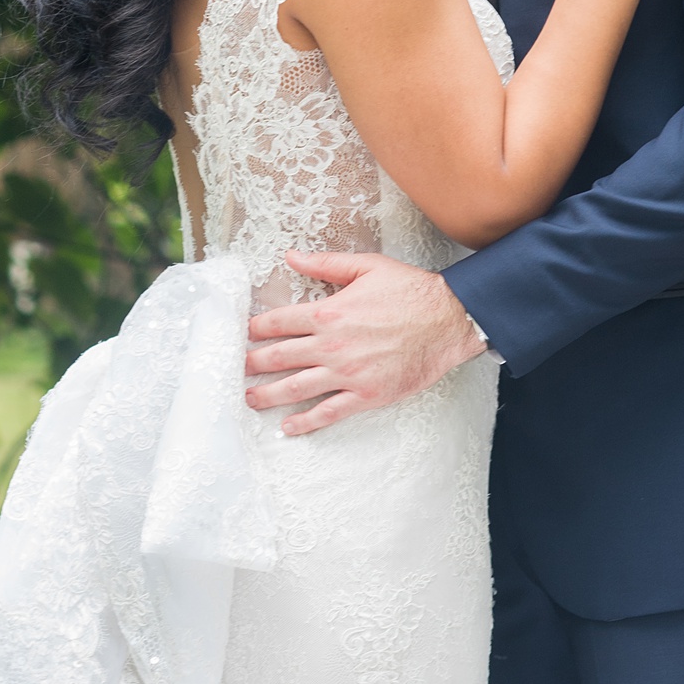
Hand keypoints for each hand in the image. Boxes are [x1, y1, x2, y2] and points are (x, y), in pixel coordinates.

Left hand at [246, 251, 489, 433]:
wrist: (449, 320)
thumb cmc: (410, 291)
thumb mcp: (367, 266)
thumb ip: (325, 264)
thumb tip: (291, 256)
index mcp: (328, 312)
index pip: (278, 323)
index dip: (255, 330)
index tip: (242, 336)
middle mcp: (331, 345)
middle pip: (278, 358)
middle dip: (252, 364)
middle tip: (235, 370)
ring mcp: (348, 373)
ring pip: (295, 388)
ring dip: (267, 395)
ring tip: (249, 399)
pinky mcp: (366, 395)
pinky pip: (328, 412)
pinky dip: (305, 423)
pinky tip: (287, 427)